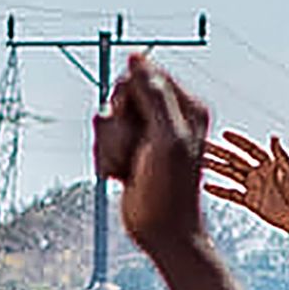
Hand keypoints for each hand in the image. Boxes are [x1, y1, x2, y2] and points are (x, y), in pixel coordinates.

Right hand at [95, 53, 215, 257]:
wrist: (163, 232)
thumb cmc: (172, 189)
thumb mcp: (167, 137)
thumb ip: (153, 94)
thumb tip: (136, 57)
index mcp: (187, 105)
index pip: (141, 75)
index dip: (129, 96)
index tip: (138, 122)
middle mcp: (168, 115)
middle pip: (119, 94)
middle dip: (118, 125)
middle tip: (135, 151)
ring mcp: (147, 134)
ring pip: (106, 119)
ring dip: (110, 147)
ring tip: (129, 169)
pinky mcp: (130, 150)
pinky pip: (101, 140)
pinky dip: (106, 159)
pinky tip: (121, 177)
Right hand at [201, 126, 288, 247]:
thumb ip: (281, 155)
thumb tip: (274, 136)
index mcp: (271, 163)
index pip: (250, 149)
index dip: (238, 142)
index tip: (224, 134)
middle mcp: (260, 173)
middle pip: (235, 160)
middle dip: (220, 153)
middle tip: (202, 145)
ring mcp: (255, 187)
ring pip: (231, 174)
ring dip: (216, 168)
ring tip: (199, 161)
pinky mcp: (252, 203)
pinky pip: (232, 195)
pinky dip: (220, 190)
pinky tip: (206, 185)